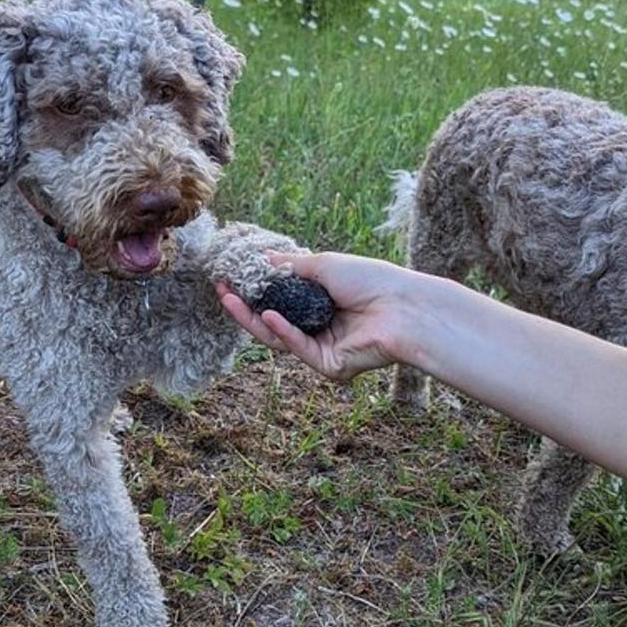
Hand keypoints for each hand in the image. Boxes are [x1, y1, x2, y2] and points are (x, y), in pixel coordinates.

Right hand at [214, 251, 413, 380]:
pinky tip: (269, 315)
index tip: (229, 278)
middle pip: (273, 323)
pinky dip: (283, 332)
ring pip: (279, 339)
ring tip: (231, 300)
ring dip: (253, 320)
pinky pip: (299, 348)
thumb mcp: (325, 265)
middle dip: (245, 308)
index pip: (278, 301)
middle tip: (222, 291)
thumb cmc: (372, 280)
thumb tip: (262, 260)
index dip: (254, 291)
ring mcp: (324, 349)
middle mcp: (320, 328)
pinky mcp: (330, 366)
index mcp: (320, 305)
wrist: (404, 307)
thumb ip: (290, 266)